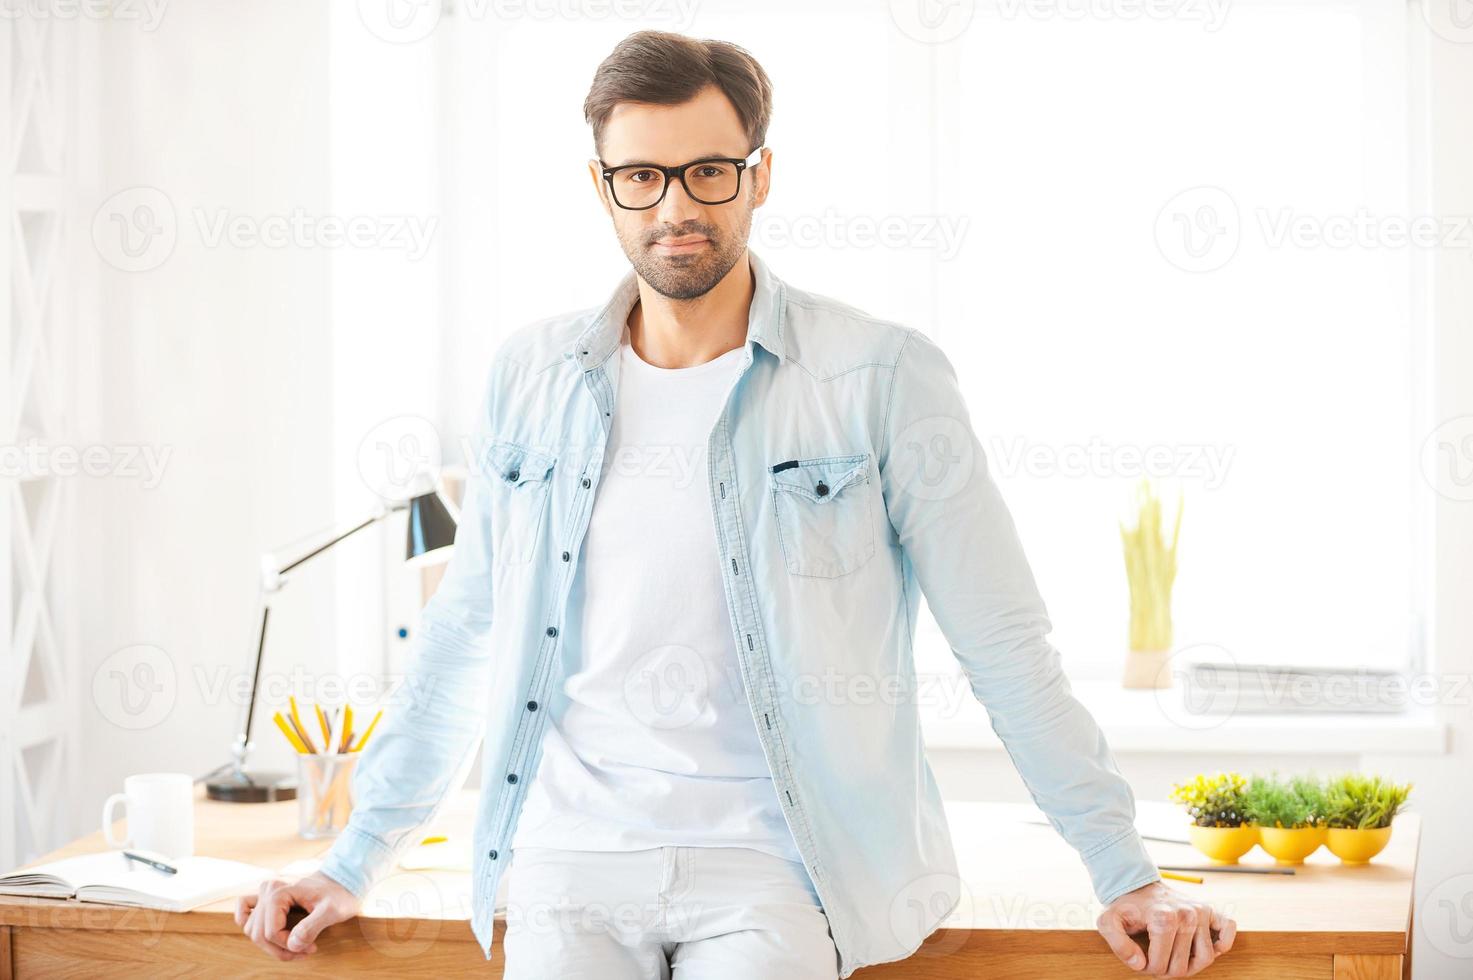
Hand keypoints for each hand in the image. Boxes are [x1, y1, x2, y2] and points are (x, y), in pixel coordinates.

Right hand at [235, 872, 361, 960]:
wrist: (343, 882)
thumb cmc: (340, 895)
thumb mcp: (333, 911)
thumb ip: (313, 926)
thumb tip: (292, 944)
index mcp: (280, 892)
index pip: (271, 932)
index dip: (287, 946)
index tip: (310, 948)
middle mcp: (268, 889)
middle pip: (259, 933)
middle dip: (280, 949)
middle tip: (304, 952)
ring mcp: (265, 892)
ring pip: (252, 928)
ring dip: (268, 945)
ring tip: (295, 948)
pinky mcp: (266, 896)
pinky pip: (244, 907)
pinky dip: (245, 921)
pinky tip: (261, 932)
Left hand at [1096, 880, 1235, 976]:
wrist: (1138, 885)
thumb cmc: (1126, 907)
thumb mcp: (1109, 922)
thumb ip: (1118, 944)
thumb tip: (1140, 964)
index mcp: (1162, 917)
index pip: (1160, 965)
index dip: (1148, 968)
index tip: (1141, 959)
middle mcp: (1186, 914)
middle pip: (1183, 965)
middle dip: (1167, 970)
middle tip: (1156, 961)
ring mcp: (1200, 911)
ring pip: (1207, 957)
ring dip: (1191, 966)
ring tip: (1174, 958)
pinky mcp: (1211, 910)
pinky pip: (1229, 930)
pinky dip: (1222, 943)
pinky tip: (1204, 946)